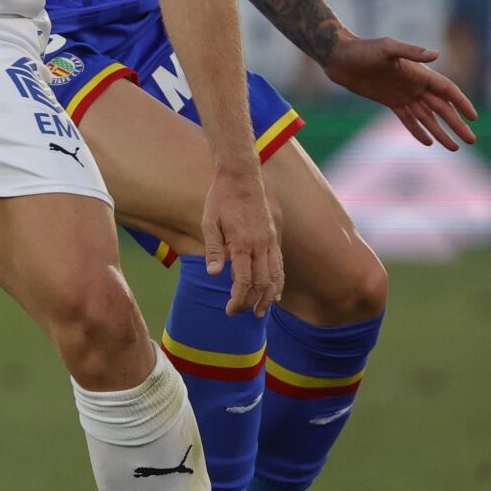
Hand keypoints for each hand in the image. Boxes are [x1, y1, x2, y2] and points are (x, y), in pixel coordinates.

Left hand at [202, 162, 282, 316]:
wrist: (242, 176)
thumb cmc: (221, 199)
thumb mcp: (209, 222)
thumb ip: (213, 249)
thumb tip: (213, 274)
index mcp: (242, 243)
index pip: (244, 281)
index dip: (238, 299)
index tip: (230, 311)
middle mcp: (261, 244)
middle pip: (263, 283)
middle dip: (253, 302)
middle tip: (242, 314)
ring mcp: (270, 241)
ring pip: (276, 276)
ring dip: (269, 297)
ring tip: (261, 312)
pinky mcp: (274, 236)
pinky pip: (280, 264)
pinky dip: (279, 281)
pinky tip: (275, 293)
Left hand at [323, 33, 478, 150]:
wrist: (340, 57)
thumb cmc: (363, 49)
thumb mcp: (387, 48)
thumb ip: (411, 51)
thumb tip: (436, 54)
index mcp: (419, 73)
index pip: (447, 91)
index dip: (462, 103)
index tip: (474, 118)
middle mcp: (415, 85)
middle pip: (442, 108)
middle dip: (457, 124)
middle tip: (472, 141)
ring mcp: (403, 95)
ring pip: (427, 117)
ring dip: (441, 132)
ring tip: (454, 148)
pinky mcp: (390, 102)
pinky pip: (408, 119)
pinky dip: (418, 131)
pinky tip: (429, 142)